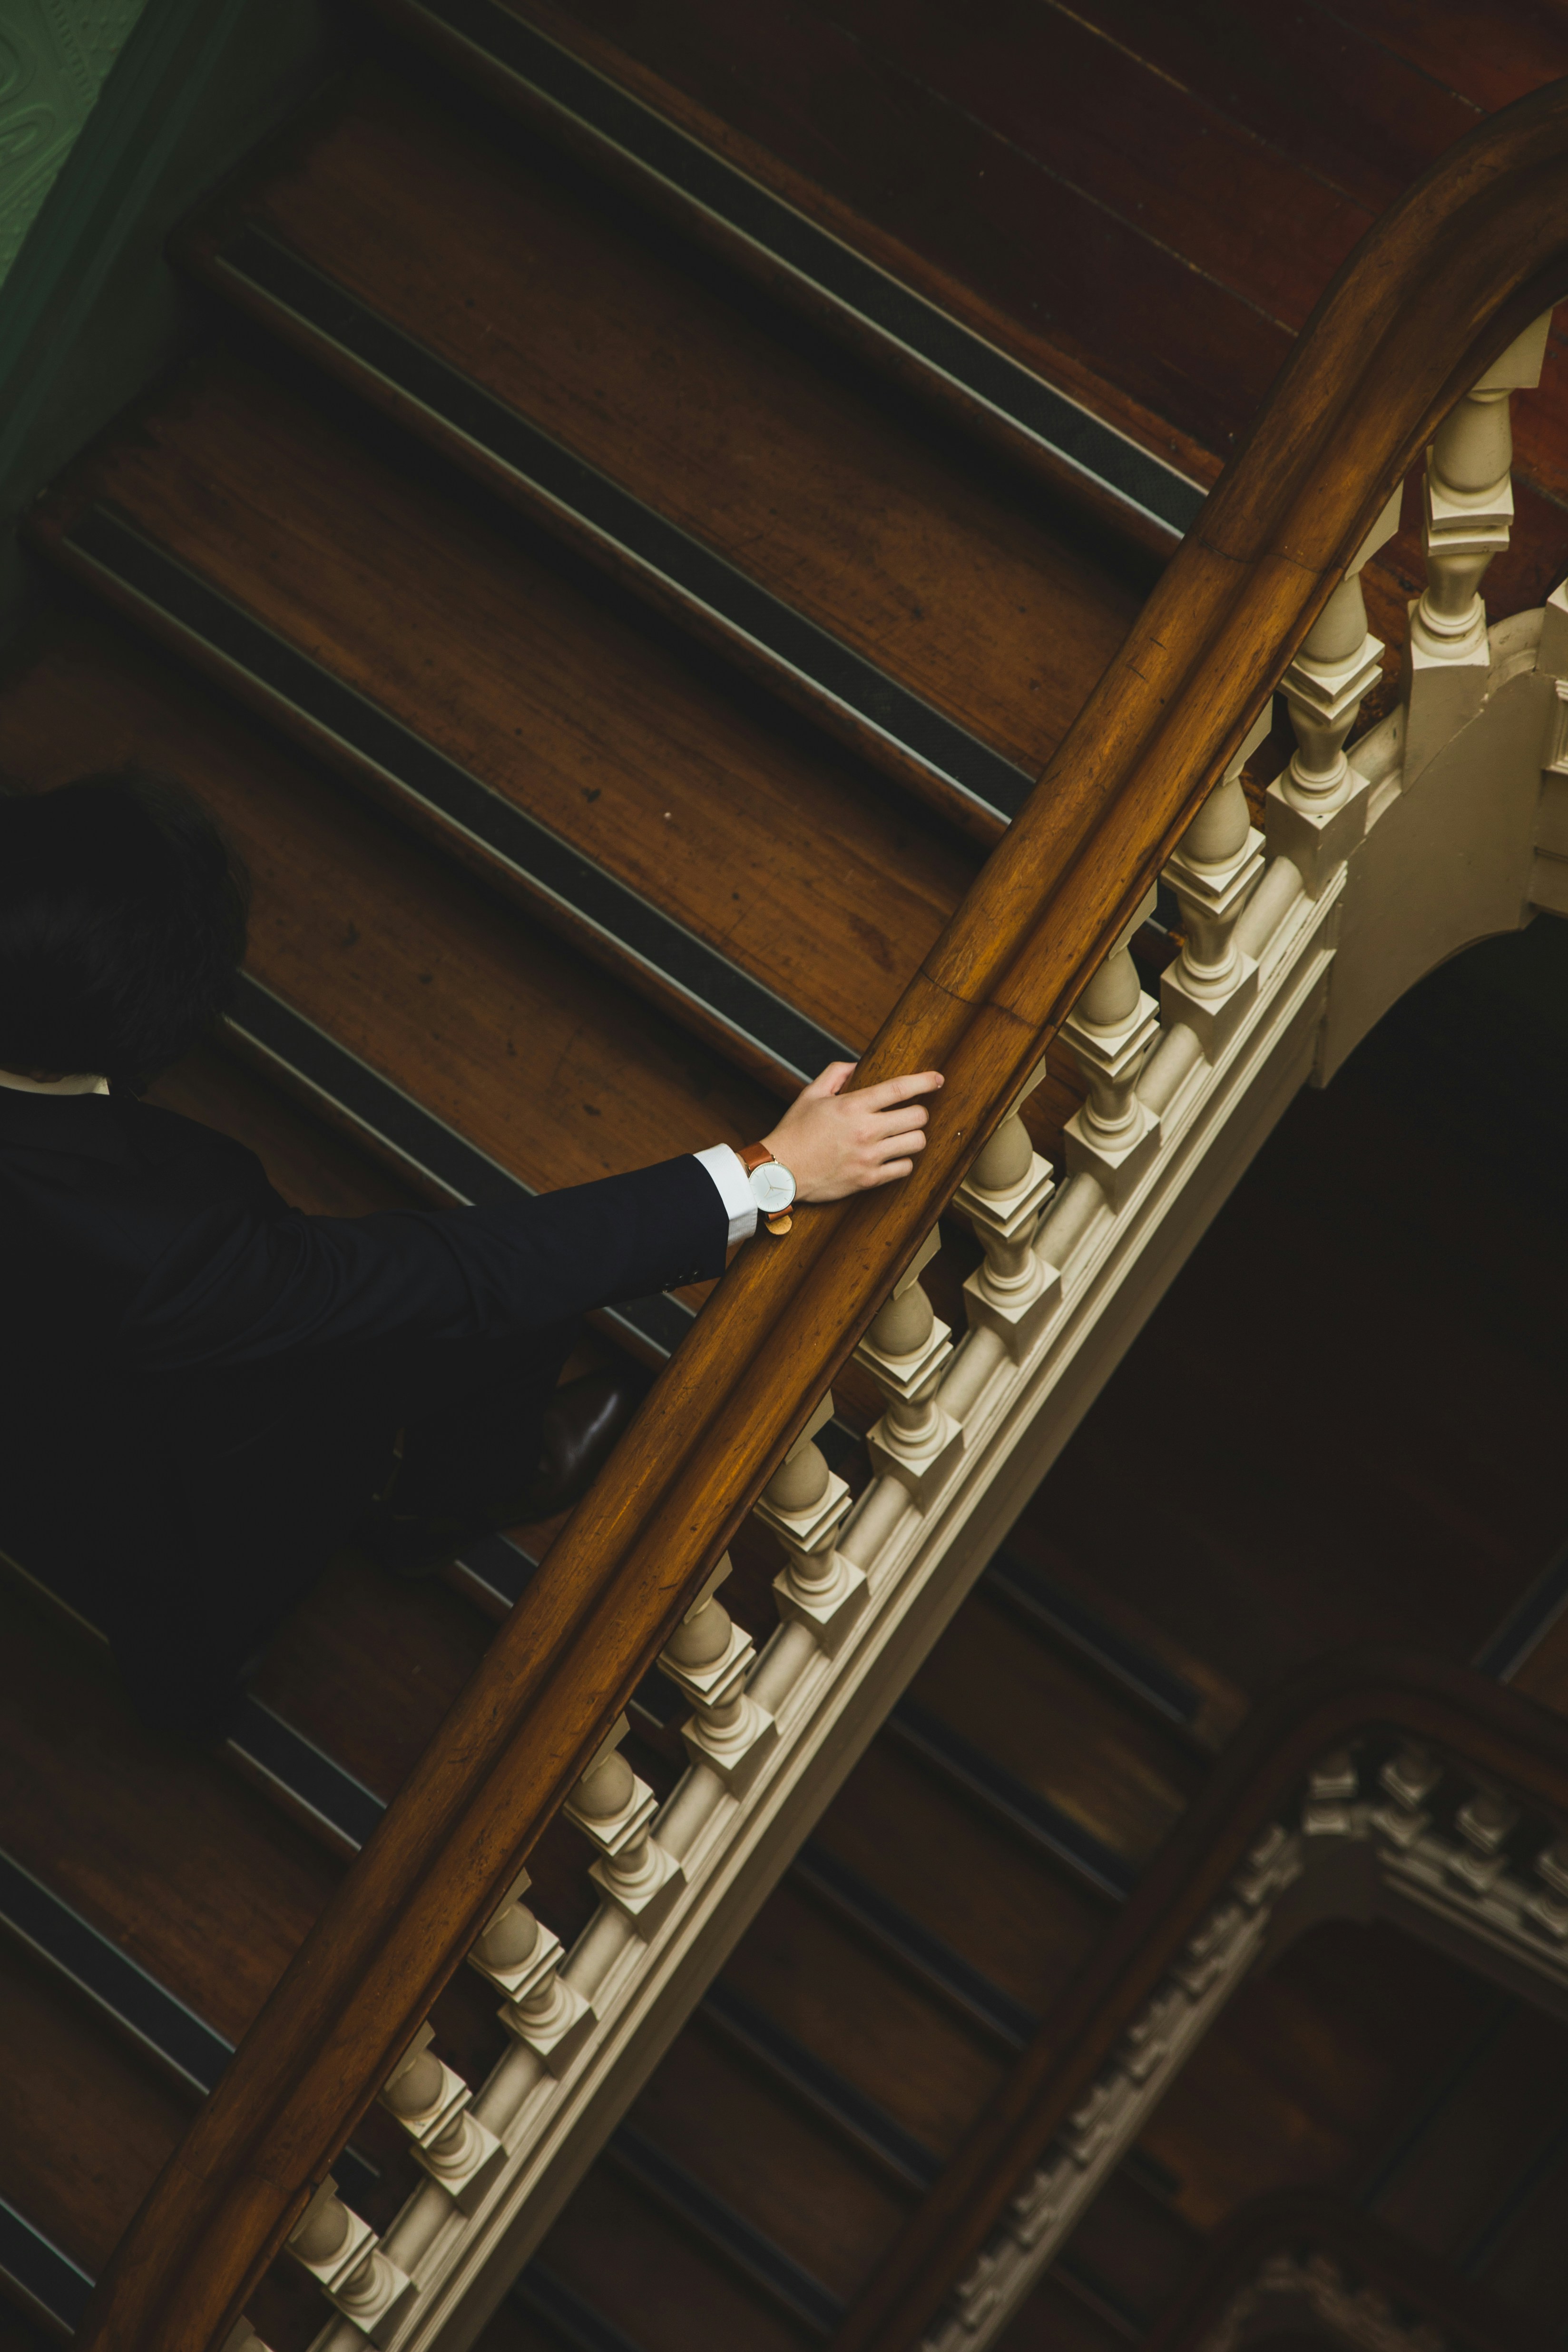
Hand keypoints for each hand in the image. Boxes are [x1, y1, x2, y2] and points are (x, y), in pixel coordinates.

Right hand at [759, 1062, 943, 1202]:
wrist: (780, 1171)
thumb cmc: (794, 1132)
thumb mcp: (810, 1094)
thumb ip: (835, 1074)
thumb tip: (857, 1065)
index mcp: (853, 1106)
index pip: (900, 1088)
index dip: (925, 1081)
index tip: (937, 1079)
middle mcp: (865, 1130)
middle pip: (918, 1117)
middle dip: (919, 1112)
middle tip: (910, 1113)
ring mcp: (869, 1157)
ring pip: (916, 1143)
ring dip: (913, 1137)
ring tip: (902, 1135)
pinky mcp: (869, 1179)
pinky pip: (904, 1169)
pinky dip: (903, 1162)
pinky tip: (892, 1156)